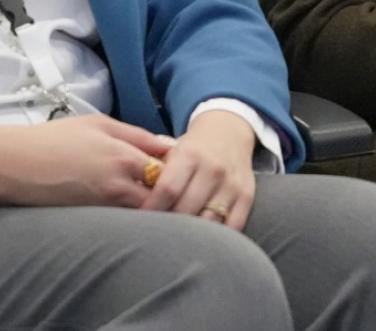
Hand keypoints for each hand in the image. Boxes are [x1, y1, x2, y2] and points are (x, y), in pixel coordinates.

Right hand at [0, 115, 173, 207]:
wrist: (15, 163)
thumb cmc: (55, 138)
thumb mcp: (98, 123)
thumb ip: (135, 135)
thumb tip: (166, 145)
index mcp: (123, 153)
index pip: (169, 163)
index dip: (179, 165)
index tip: (183, 165)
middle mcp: (119, 181)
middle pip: (163, 193)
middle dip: (173, 191)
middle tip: (176, 187)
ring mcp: (106, 203)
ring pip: (146, 212)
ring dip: (155, 207)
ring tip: (157, 200)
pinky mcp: (92, 218)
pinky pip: (124, 221)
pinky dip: (134, 217)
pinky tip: (132, 210)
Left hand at [139, 109, 257, 231]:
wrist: (230, 132)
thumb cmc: (193, 148)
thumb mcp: (173, 150)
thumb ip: (155, 172)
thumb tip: (129, 201)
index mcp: (190, 155)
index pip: (168, 189)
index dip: (151, 209)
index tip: (139, 223)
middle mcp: (213, 169)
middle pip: (186, 209)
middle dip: (168, 226)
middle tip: (155, 237)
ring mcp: (231, 184)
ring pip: (209, 222)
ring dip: (191, 236)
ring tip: (176, 243)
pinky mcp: (246, 196)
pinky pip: (232, 226)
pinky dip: (217, 238)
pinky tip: (202, 241)